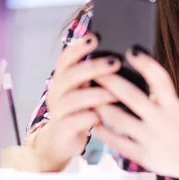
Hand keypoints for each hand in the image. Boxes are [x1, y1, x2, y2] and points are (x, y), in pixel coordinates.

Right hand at [26, 33, 119, 170]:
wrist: (62, 142)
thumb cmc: (80, 110)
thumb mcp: (85, 90)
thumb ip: (95, 77)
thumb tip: (122, 57)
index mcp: (62, 78)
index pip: (66, 58)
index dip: (79, 47)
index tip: (96, 37)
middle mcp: (56, 92)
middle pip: (71, 75)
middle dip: (94, 67)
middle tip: (116, 62)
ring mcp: (57, 111)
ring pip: (73, 99)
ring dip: (96, 94)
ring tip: (115, 93)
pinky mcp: (62, 130)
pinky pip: (75, 121)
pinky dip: (90, 117)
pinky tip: (103, 117)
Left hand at [93, 48, 178, 178]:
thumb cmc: (175, 124)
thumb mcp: (173, 106)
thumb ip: (155, 92)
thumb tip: (126, 68)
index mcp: (172, 104)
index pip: (161, 80)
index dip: (147, 64)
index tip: (131, 50)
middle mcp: (163, 121)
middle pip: (133, 97)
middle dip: (111, 82)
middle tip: (93, 69)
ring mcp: (152, 139)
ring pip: (119, 120)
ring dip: (101, 105)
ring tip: (87, 94)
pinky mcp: (143, 156)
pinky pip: (117, 142)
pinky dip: (103, 130)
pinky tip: (94, 120)